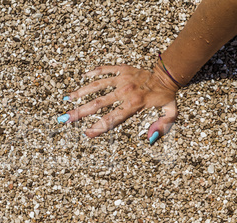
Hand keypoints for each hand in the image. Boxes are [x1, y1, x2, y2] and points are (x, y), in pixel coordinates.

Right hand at [59, 64, 178, 143]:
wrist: (168, 73)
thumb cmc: (166, 95)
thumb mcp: (170, 113)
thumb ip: (162, 126)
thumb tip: (150, 139)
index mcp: (134, 104)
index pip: (113, 118)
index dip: (99, 127)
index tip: (86, 133)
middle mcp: (125, 92)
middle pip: (98, 103)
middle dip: (81, 112)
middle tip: (65, 118)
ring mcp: (122, 79)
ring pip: (97, 86)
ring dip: (81, 92)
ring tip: (68, 99)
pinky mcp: (121, 69)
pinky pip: (105, 69)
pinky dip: (94, 72)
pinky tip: (83, 77)